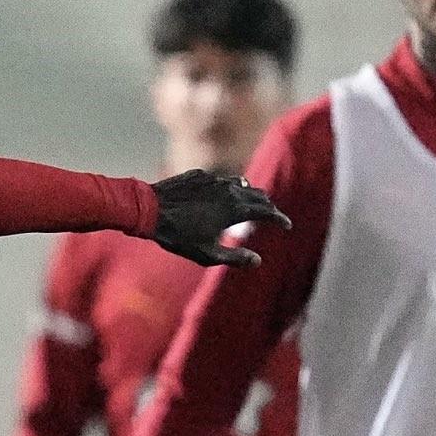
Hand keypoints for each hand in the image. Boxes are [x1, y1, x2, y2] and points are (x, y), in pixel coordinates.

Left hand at [149, 169, 289, 268]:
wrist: (149, 210)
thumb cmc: (177, 236)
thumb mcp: (207, 254)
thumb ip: (235, 257)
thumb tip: (257, 261)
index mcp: (236, 208)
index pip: (268, 211)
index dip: (280, 219)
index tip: (286, 225)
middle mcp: (230, 189)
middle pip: (258, 195)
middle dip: (268, 206)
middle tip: (271, 215)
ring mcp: (214, 179)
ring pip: (241, 184)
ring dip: (250, 194)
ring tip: (251, 203)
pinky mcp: (199, 174)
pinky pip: (220, 180)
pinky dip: (228, 188)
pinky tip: (222, 195)